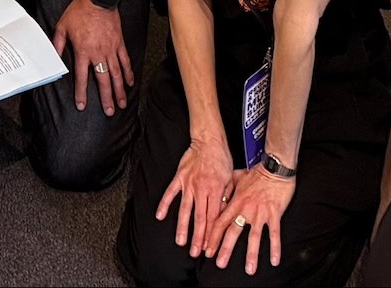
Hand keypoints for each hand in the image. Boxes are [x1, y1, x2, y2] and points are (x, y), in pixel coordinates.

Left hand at [50, 0, 131, 114]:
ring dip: (119, 90)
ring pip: (116, 74)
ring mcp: (111, 49)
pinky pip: (125, 61)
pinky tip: (130, 83)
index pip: (82, 77)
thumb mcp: (62, 27)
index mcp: (83, 51)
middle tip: (109, 112)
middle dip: (106, 98)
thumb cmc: (79, 11)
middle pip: (103, 80)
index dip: (81, 93)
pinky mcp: (119, 43)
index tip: (82, 106)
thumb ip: (57, 44)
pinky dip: (128, 73)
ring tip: (121, 104)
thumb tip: (53, 59)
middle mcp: (98, 53)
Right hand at [154, 131, 238, 260]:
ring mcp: (189, 184)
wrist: (208, 140)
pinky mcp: (179, 177)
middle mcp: (202, 189)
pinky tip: (159, 216)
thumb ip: (227, 197)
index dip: (212, 235)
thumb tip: (225, 216)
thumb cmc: (221, 158)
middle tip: (195, 252)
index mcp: (216, 190)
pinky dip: (164, 204)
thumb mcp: (231, 178)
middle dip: (198, 237)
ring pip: (185, 209)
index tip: (210, 248)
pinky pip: (170, 193)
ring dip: (182, 227)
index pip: (214, 218)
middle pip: (200, 218)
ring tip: (180, 241)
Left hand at [208, 166, 294, 272]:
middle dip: (225, 249)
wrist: (275, 167)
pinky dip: (275, 247)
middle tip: (220, 263)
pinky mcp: (274, 213)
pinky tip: (274, 260)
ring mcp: (260, 212)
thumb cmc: (257, 172)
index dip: (213, 237)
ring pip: (254, 236)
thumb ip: (227, 188)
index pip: (220, 222)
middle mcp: (246, 209)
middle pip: (233, 232)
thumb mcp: (237, 177)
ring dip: (251, 254)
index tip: (208, 250)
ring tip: (249, 269)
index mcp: (236, 202)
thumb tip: (218, 196)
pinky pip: (274, 233)